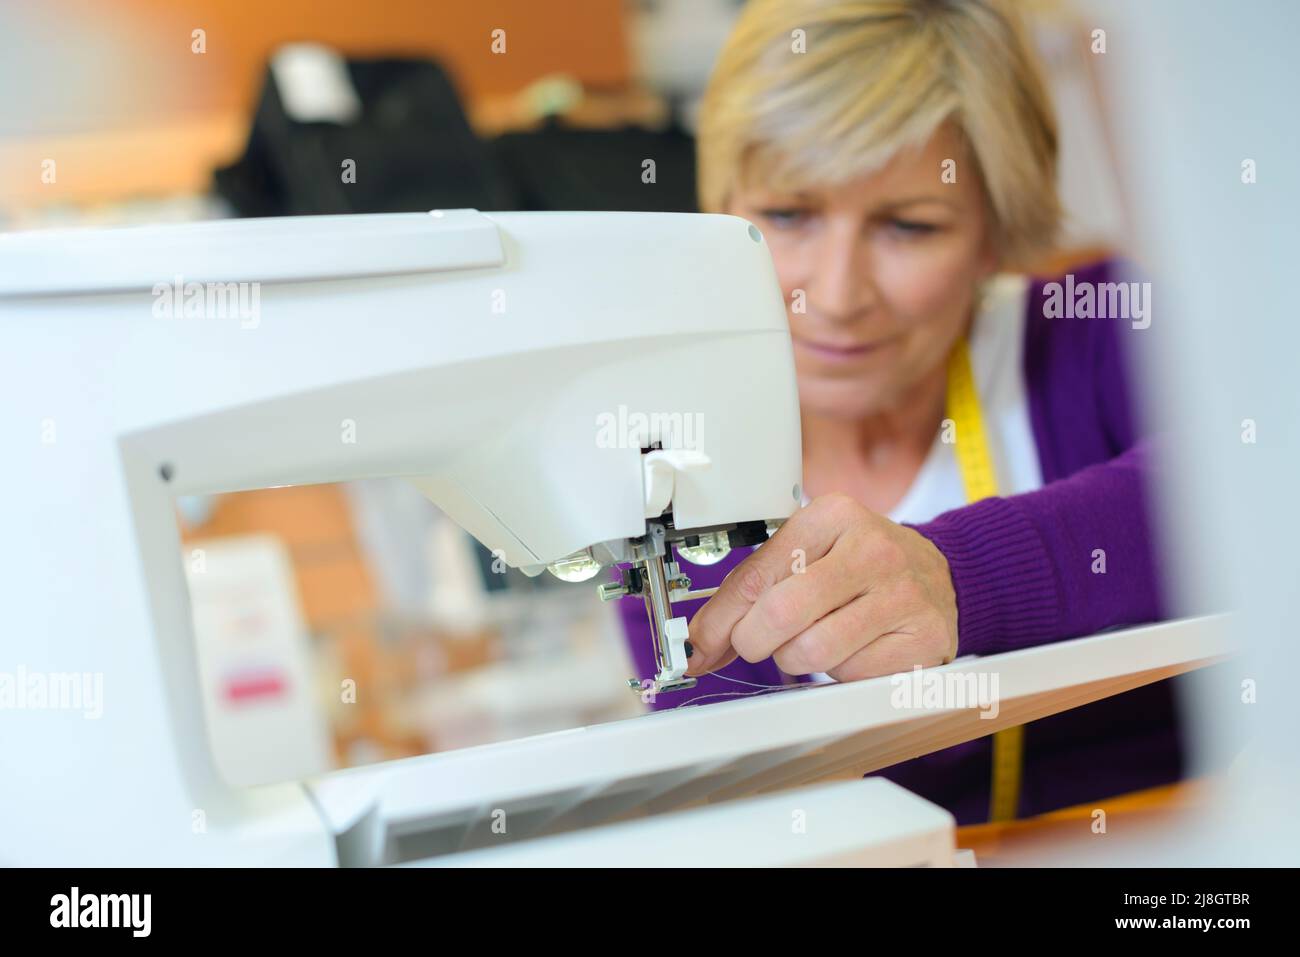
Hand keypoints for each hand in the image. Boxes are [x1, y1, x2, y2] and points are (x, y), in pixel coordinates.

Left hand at [686, 493, 958, 681]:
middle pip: (780, 615)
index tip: (701, 644)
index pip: (755, 577)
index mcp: (833, 515)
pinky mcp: (923, 638)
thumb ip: (751, 589)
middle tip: (759, 644)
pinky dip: (838, 672)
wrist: (937, 574)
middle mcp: (872, 549)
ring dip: (796, 659)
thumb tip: (700, 641)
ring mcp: (903, 594)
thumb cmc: (861, 564)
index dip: (719, 620)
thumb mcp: (807, 553)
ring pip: (812, 651)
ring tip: (813, 638)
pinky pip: (851, 674)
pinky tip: (852, 648)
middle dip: (754, 642)